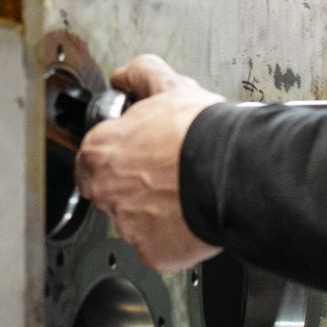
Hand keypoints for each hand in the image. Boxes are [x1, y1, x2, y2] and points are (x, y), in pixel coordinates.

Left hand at [75, 54, 225, 271]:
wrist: (232, 171)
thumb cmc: (198, 133)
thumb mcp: (168, 87)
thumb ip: (140, 75)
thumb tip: (125, 75)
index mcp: (100, 150)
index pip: (94, 156)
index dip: (119, 152)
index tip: (140, 152)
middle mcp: (105, 190)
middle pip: (109, 190)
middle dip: (133, 184)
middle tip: (164, 173)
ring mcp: (127, 225)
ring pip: (134, 221)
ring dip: (153, 211)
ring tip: (182, 193)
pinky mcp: (152, 252)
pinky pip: (158, 247)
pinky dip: (172, 236)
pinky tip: (189, 217)